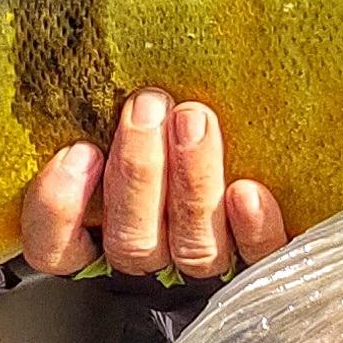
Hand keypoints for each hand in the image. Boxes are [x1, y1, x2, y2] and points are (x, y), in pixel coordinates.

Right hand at [19, 90, 288, 279]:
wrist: (283, 170)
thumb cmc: (181, 125)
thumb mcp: (140, 122)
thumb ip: (120, 118)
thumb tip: (107, 73)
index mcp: (106, 235)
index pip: (58, 250)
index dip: (59, 210)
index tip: (80, 152)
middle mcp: (152, 261)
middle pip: (131, 241)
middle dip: (138, 170)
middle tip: (150, 105)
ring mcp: (206, 269)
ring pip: (191, 248)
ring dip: (190, 182)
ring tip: (194, 119)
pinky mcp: (264, 266)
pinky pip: (255, 259)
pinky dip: (250, 228)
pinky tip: (248, 192)